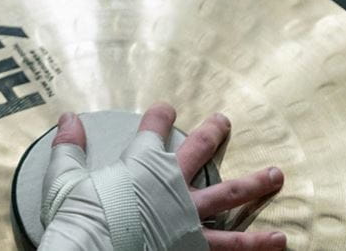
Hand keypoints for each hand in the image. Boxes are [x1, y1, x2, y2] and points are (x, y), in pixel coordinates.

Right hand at [40, 103, 285, 250]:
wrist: (95, 249)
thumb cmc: (80, 218)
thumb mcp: (65, 180)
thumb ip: (69, 148)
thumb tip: (68, 118)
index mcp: (140, 166)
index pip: (151, 131)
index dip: (159, 117)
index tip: (166, 108)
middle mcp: (171, 185)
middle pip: (198, 151)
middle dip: (212, 134)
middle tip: (224, 121)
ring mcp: (188, 215)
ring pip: (229, 196)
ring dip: (254, 184)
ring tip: (277, 176)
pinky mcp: (195, 245)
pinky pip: (232, 244)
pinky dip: (255, 243)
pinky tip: (280, 239)